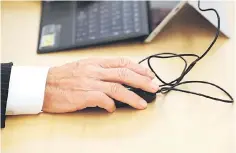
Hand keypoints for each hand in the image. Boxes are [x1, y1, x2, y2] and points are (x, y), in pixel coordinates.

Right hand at [42, 57, 158, 112]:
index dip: (138, 68)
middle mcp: (95, 71)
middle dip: (142, 81)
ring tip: (142, 103)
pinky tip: (113, 109)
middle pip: (124, 74)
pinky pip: (103, 100)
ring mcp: (90, 83)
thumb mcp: (84, 67)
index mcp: (96, 62)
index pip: (122, 62)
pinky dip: (111, 105)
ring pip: (117, 88)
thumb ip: (101, 70)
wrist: (44, 85)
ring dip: (132, 97)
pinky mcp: (84, 95)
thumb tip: (118, 78)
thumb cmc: (64, 77)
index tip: (148, 74)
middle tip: (153, 87)